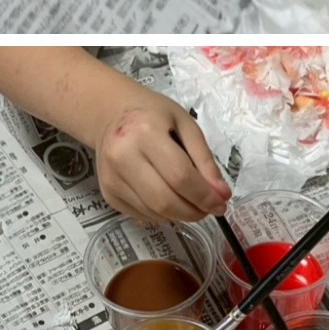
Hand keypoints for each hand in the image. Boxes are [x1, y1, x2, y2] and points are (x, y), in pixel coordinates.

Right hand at [95, 91, 227, 222]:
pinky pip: (141, 215)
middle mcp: (122, 155)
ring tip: (190, 203)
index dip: (204, 195)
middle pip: (164, 200)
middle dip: (193, 212)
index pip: (179, 175)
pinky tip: (167, 198)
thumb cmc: (153, 115)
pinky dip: (161, 214)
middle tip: (208, 209)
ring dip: (179, 215)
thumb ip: (205, 160)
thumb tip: (221, 195)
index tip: (221, 203)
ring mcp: (111, 176)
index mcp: (145, 132)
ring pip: (153, 213)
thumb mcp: (186, 125)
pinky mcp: (107, 192)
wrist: (112, 114)